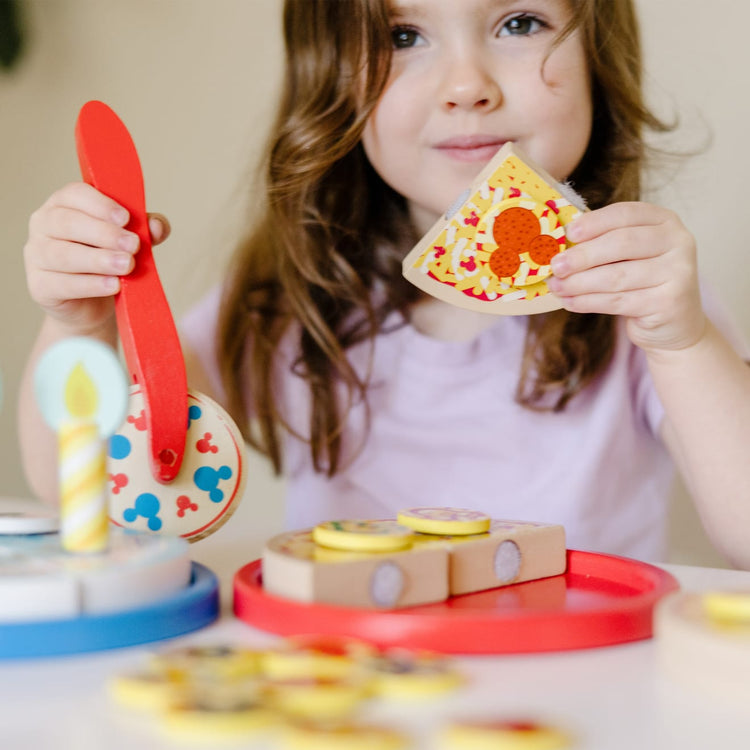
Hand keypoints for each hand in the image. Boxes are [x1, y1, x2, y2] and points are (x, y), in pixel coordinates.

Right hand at [24, 182, 169, 333]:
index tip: (126, 218)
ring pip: (63, 254)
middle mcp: (43, 225)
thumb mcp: (128, 241)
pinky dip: (90, 284)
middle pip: (67, 222)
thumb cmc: (107, 261)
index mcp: (64, 204)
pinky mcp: (39, 285)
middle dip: (104, 233)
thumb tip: (156, 226)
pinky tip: (113, 285)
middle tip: (133, 245)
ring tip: (126, 265)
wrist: (90, 304)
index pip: (75, 194)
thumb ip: (144, 230)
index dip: (100, 204)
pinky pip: (63, 283)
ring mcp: (36, 255)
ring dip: (98, 259)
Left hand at [547, 201, 706, 353]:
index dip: (594, 222)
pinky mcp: (669, 302)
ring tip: (557, 286)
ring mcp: (677, 272)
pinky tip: (570, 302)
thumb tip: (560, 246)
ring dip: (579, 283)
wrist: (676, 323)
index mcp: (665, 221)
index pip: (626, 214)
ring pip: (616, 276)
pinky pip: (617, 301)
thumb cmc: (643, 282)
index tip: (568, 233)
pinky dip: (588, 302)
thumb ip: (604, 244)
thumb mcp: (631, 256)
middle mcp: (678, 242)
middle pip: (621, 244)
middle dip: (583, 256)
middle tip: (556, 265)